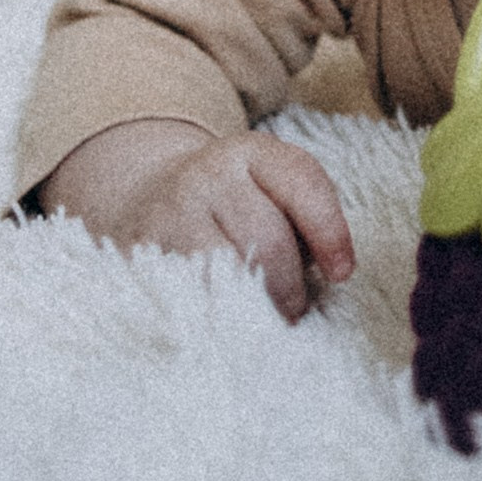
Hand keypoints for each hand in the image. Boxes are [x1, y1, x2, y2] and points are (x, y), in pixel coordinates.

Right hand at [38, 118, 354, 322]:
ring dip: (254, 312)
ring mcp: (169, 215)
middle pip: (268, 242)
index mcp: (250, 152)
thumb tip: (337, 271)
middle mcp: (207, 175)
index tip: (342, 274)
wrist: (148, 197)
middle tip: (292, 311)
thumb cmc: (234, 206)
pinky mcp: (139, 257)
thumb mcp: (271, 189)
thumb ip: (308, 215)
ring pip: (228, 277)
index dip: (330, 232)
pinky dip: (216, 322)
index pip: (301, 182)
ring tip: (261, 322)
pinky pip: (191, 301)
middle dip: (289, 289)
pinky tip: (225, 328)